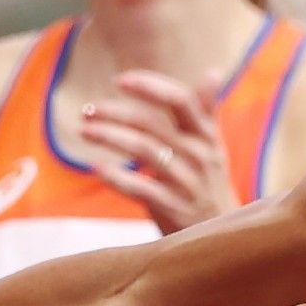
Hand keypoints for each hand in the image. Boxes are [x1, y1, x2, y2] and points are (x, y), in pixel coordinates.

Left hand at [77, 72, 235, 234]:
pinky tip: (98, 168)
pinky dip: (117, 177)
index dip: (150, 86)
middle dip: (116, 112)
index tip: (120, 80)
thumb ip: (207, 111)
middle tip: (87, 110)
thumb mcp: (213, 147)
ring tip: (84, 130)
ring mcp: (187, 183)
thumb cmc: (209, 184)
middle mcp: (199, 155)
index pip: (180, 100)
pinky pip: (141, 188)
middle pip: (152, 124)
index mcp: (206, 135)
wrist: (221, 234)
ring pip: (143, 150)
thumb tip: (213, 72)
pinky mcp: (174, 208)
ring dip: (109, 137)